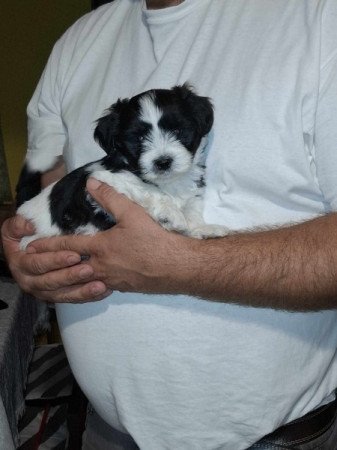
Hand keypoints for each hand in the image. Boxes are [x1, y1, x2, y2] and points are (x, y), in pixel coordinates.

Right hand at [1, 214, 107, 301]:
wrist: (25, 251)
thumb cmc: (22, 237)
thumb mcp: (14, 228)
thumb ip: (18, 226)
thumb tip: (30, 226)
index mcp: (21, 265)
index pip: (37, 265)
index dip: (55, 260)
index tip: (74, 255)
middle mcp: (30, 282)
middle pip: (51, 282)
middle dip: (71, 276)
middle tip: (89, 269)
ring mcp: (45, 292)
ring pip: (64, 295)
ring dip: (83, 291)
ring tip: (100, 285)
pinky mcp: (58, 296)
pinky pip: (74, 299)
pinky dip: (90, 296)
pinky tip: (104, 290)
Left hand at [29, 178, 193, 296]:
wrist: (175, 268)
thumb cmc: (153, 240)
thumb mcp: (132, 214)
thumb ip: (109, 197)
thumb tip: (91, 183)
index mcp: (100, 248)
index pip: (68, 245)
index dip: (49, 244)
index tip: (33, 247)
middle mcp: (100, 267)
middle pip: (70, 268)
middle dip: (53, 266)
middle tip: (38, 266)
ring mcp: (110, 281)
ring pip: (84, 280)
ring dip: (70, 277)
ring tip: (61, 274)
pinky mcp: (122, 289)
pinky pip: (100, 286)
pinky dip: (90, 283)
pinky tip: (93, 280)